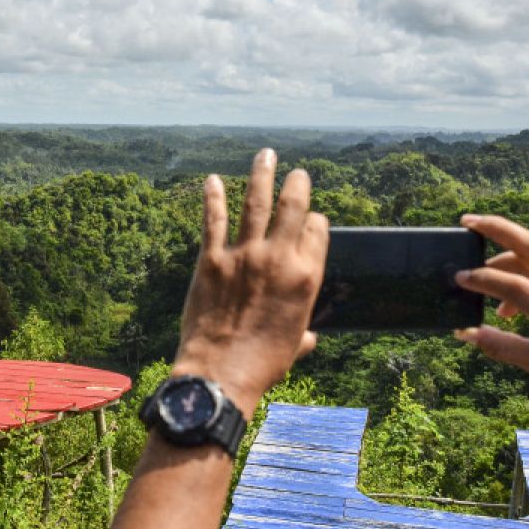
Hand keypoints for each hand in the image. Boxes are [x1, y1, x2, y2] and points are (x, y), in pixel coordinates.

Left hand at [171, 149, 328, 418]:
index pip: (318, 231)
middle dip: (297, 185)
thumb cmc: (261, 365)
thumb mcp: (293, 347)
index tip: (312, 219)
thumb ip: (302, 334)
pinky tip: (212, 180)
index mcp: (306, 277)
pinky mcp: (210, 260)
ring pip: (256, 202)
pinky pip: (214, 220)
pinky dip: (213, 197)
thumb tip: (309, 338)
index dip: (316, 222)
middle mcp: (279, 259)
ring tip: (265, 155)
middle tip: (297, 172)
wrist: (220, 373)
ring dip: (261, 175)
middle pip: (294, 208)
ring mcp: (243, 256)